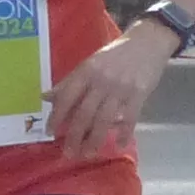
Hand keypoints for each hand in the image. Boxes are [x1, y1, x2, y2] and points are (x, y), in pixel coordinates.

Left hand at [47, 20, 171, 159]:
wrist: (148, 41)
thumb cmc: (115, 55)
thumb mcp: (89, 63)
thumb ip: (69, 82)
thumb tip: (45, 97)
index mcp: (86, 71)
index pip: (66, 97)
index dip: (56, 116)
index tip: (50, 132)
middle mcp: (101, 80)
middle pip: (84, 113)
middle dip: (74, 136)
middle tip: (69, 154)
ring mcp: (121, 88)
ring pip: (104, 119)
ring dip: (95, 140)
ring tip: (88, 154)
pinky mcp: (139, 94)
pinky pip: (130, 118)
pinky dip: (125, 133)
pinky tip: (120, 145)